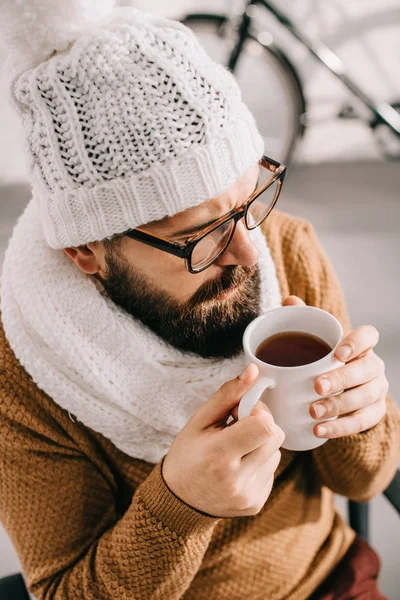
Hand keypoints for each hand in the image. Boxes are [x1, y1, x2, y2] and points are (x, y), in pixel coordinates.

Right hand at [162, 364, 284, 517]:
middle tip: (238, 427)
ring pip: (276, 453)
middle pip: (276, 436)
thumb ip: (228, 394)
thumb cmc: (187, 454)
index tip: (240, 413)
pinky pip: (271, 470)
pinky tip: (237, 466)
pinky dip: (258, 463)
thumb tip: (254, 371)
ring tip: (235, 449)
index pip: (265, 426)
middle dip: (262, 424)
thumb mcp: (200, 420)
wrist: (178, 501)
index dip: (258, 412)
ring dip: (261, 444)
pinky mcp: (256, 504)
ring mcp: (249, 495)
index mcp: (219, 455)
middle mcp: (237, 480)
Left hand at [282, 296, 388, 438]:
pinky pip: (361, 422)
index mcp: (361, 345)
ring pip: (364, 398)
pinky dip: (340, 428)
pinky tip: (319, 430)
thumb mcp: (313, 340)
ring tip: (313, 412)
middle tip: (316, 387)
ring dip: (338, 406)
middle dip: (341, 379)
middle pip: (365, 371)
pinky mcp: (374, 413)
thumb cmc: (322, 359)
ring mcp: (376, 391)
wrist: (337, 390)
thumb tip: (288, 301)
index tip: (338, 352)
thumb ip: (301, 319)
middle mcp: (373, 366)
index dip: (357, 343)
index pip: (369, 336)